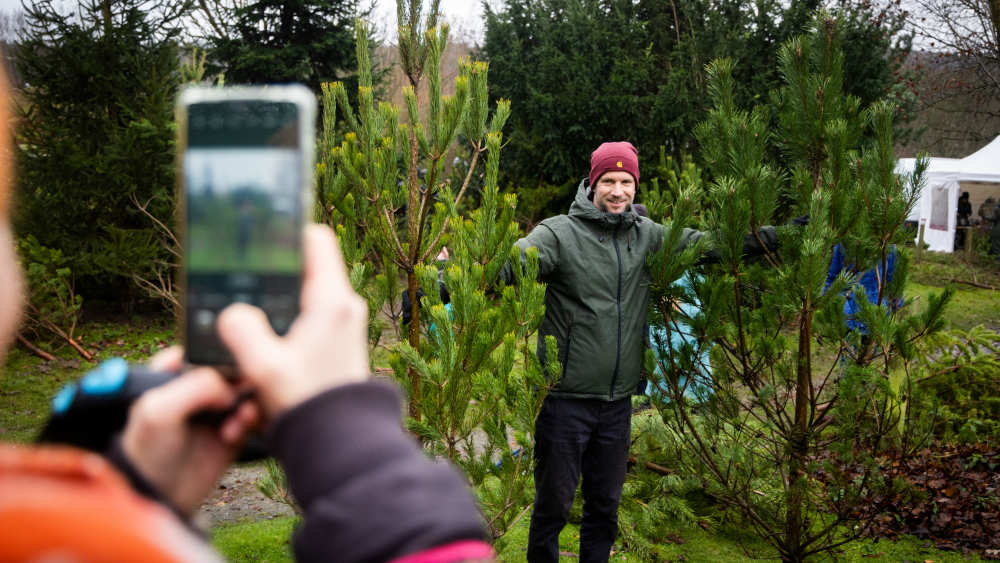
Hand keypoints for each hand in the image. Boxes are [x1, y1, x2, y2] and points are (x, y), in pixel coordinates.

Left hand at [122, 347, 259, 516]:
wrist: (158, 497)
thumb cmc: (146, 451)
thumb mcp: (158, 409)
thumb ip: (196, 386)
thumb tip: (232, 387)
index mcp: (176, 372)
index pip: (208, 348)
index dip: (224, 352)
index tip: (232, 364)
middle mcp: (200, 386)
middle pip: (235, 365)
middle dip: (243, 378)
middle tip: (241, 393)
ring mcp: (219, 408)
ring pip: (250, 388)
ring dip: (250, 401)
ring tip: (238, 421)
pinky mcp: (235, 429)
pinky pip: (256, 414)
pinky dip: (252, 420)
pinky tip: (235, 433)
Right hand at [217, 224, 368, 419]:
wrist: (338, 444)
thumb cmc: (307, 405)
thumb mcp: (265, 368)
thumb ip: (243, 332)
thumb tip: (231, 312)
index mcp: (332, 301)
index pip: (315, 240)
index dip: (285, 233)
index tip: (256, 238)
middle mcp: (344, 307)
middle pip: (304, 268)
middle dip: (271, 273)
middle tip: (237, 275)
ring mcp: (342, 326)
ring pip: (302, 296)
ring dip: (275, 303)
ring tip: (242, 310)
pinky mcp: (336, 345)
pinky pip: (306, 319)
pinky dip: (284, 323)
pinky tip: (257, 339)